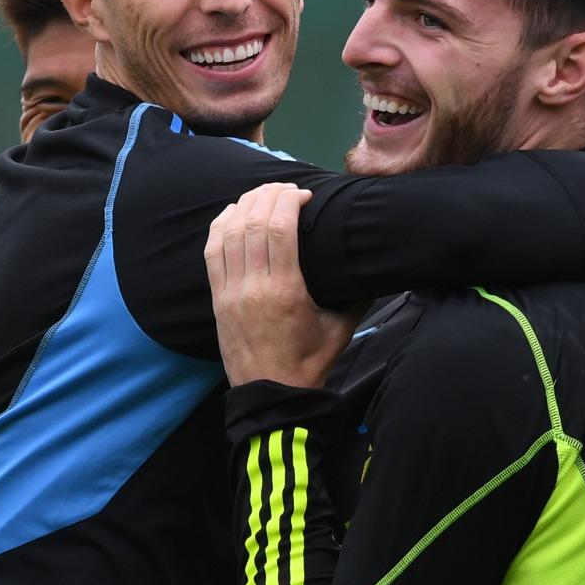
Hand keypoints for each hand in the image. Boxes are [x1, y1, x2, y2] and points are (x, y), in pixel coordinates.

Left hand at [204, 182, 362, 386]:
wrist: (272, 396)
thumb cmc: (309, 364)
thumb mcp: (341, 329)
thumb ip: (357, 296)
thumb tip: (372, 267)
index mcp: (285, 291)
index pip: (280, 228)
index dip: (290, 201)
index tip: (304, 194)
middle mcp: (253, 287)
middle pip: (254, 222)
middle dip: (269, 195)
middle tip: (286, 188)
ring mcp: (230, 292)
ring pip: (229, 232)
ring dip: (245, 205)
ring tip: (262, 193)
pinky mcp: (217, 299)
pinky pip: (211, 252)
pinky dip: (220, 226)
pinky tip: (232, 213)